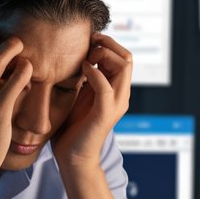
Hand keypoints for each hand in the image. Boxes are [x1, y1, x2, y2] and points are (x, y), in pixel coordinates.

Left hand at [53, 33, 132, 169]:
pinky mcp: (105, 113)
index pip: (124, 57)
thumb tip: (77, 56)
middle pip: (127, 57)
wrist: (72, 157)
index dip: (108, 43)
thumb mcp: (79, 95)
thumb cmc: (72, 127)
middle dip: (108, 44)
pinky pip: (104, 86)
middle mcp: (121, 95)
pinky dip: (93, 72)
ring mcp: (115, 104)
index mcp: (116, 90)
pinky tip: (82, 68)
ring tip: (85, 58)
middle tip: (88, 44)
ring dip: (103, 55)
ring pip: (123, 67)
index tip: (89, 41)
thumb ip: (84, 78)